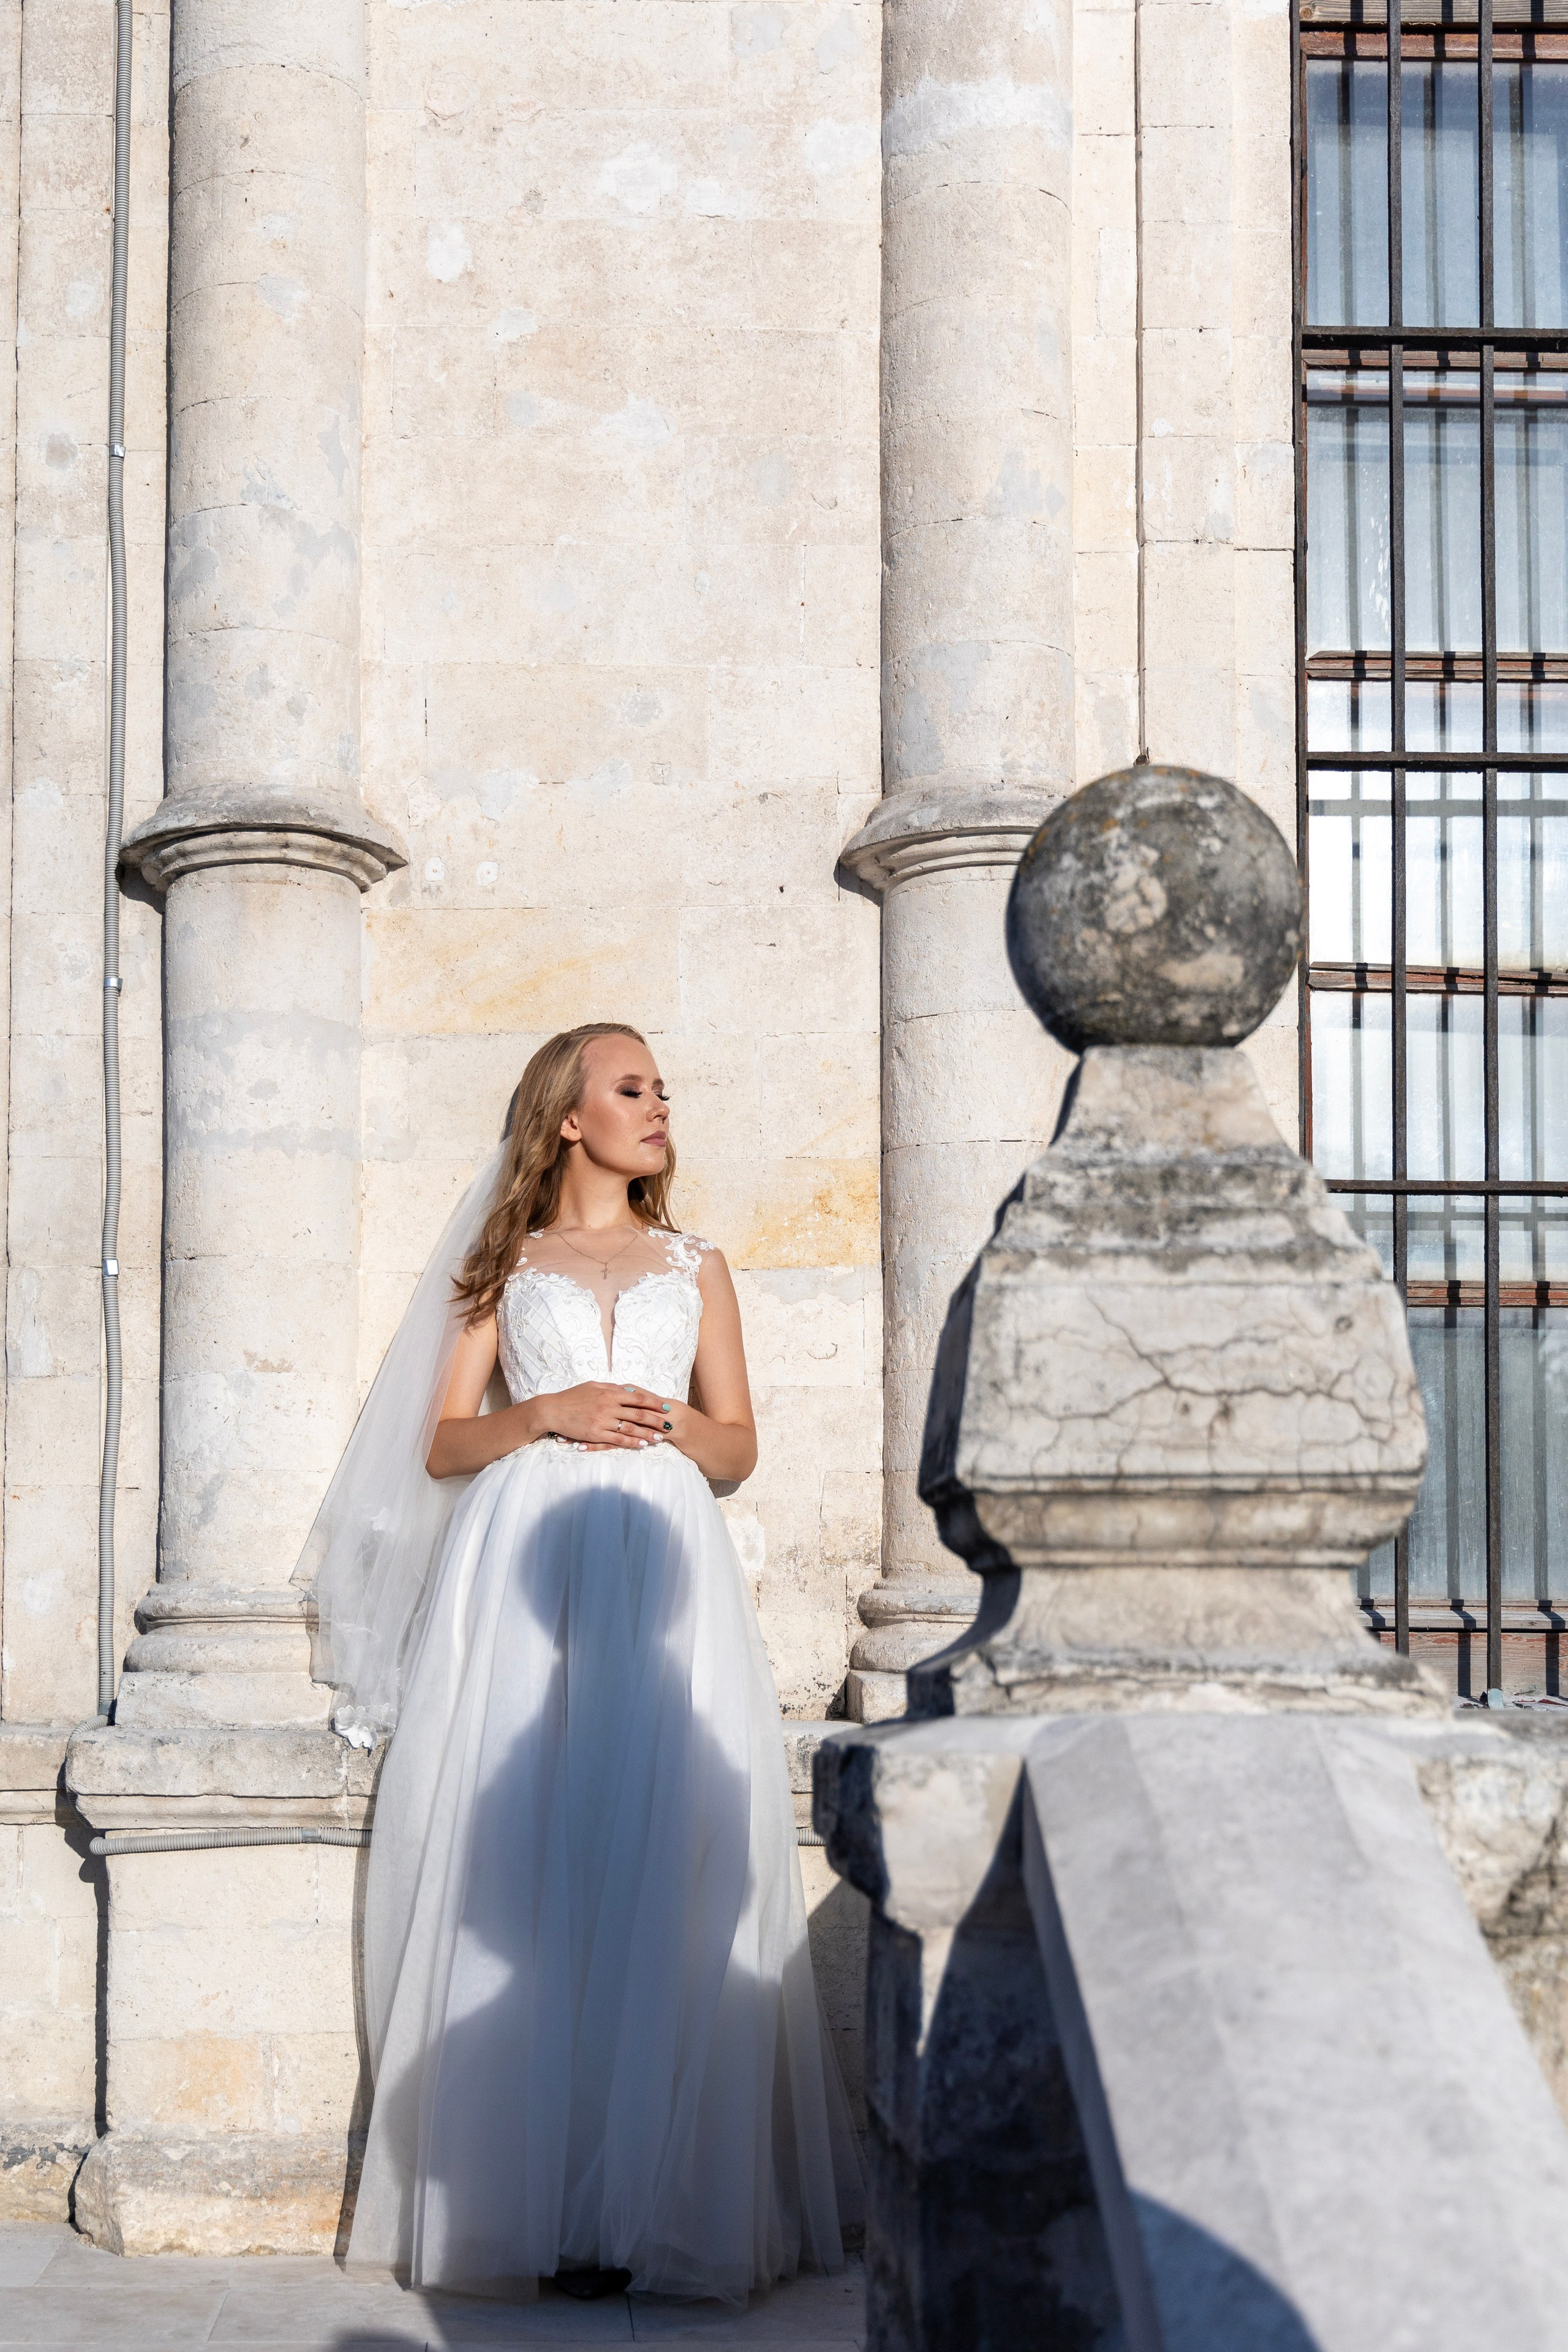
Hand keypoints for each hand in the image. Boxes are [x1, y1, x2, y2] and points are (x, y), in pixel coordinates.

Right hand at [535, 1383, 678, 1450]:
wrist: (553, 1410)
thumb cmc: (572, 1396)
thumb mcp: (593, 1386)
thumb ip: (612, 1388)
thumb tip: (628, 1389)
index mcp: (609, 1393)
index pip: (638, 1397)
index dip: (654, 1402)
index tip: (666, 1406)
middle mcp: (609, 1407)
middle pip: (638, 1414)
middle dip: (656, 1420)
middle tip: (669, 1425)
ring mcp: (603, 1421)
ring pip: (631, 1429)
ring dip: (647, 1434)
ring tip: (660, 1438)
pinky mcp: (596, 1434)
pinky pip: (618, 1440)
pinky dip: (632, 1443)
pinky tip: (642, 1445)